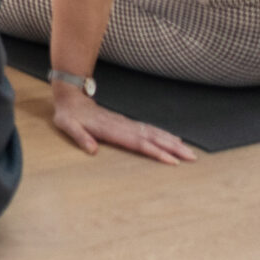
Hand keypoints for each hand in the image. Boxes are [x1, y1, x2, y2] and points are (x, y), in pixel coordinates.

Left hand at [52, 85, 193, 164]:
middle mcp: (123, 126)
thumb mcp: (68, 125)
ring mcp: (127, 124)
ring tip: (189, 152)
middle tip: (192, 157)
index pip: (138, 143)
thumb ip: (80, 137)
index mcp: (111, 130)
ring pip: (154, 133)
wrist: (71, 98)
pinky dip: (164, 135)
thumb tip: (92, 150)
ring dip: (172, 142)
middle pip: (152, 138)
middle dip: (173, 148)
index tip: (172, 161)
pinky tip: (174, 140)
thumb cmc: (69, 115)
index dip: (155, 152)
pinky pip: (150, 130)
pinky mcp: (128, 123)